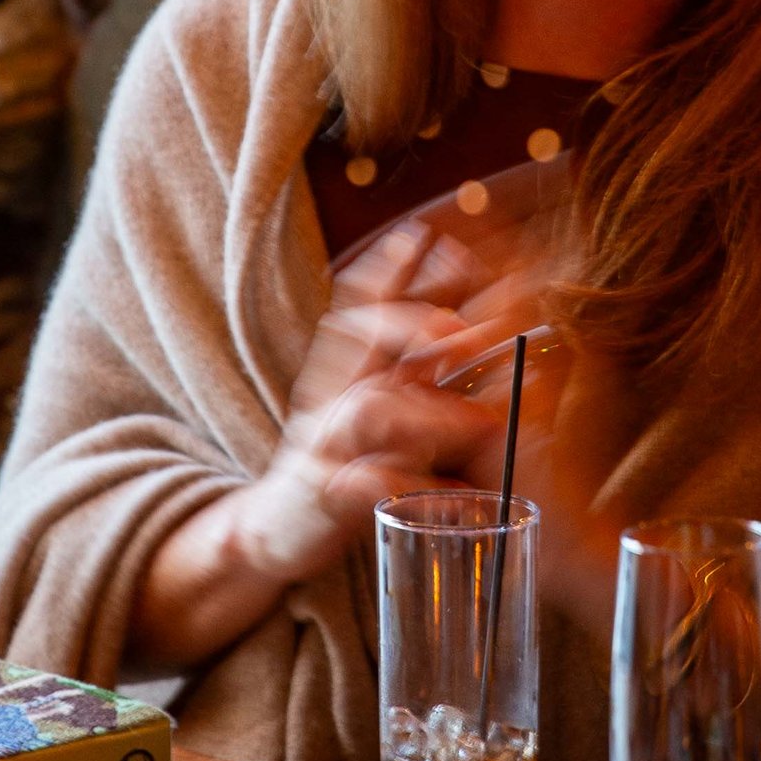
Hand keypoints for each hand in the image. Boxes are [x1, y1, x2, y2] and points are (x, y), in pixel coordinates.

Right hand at [130, 210, 557, 668]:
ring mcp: (324, 443)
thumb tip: (467, 327)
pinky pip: (368, 484)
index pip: (356, 302)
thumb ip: (407, 369)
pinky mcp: (326, 494)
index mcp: (341, 367)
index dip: (386, 266)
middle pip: (359, 338)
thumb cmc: (339, 458)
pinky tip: (456, 492)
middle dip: (412, 323)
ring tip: (485, 421)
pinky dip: (415, 486)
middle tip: (470, 330)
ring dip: (431, 411)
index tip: (421, 234)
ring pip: (368, 410)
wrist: (275, 526)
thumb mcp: (367, 402)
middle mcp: (328, 395)